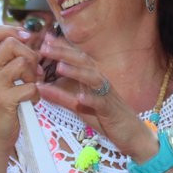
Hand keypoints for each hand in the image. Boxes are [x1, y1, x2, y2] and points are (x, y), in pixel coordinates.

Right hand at [0, 25, 42, 150]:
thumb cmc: (5, 106)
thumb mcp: (5, 80)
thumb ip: (14, 61)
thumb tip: (33, 39)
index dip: (11, 30)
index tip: (26, 39)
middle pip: (12, 43)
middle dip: (30, 54)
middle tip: (34, 71)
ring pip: (22, 63)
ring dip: (33, 76)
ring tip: (30, 88)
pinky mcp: (2, 100)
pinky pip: (29, 87)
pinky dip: (35, 95)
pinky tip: (30, 102)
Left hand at [36, 34, 154, 160]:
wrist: (132, 133)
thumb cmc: (105, 117)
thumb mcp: (79, 107)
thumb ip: (61, 97)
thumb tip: (40, 88)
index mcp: (92, 78)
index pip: (77, 58)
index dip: (62, 48)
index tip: (45, 39)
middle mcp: (100, 82)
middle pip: (83, 62)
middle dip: (64, 53)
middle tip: (45, 47)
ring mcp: (107, 95)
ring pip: (93, 79)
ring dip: (76, 72)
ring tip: (59, 67)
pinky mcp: (111, 110)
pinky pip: (101, 103)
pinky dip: (91, 99)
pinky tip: (80, 97)